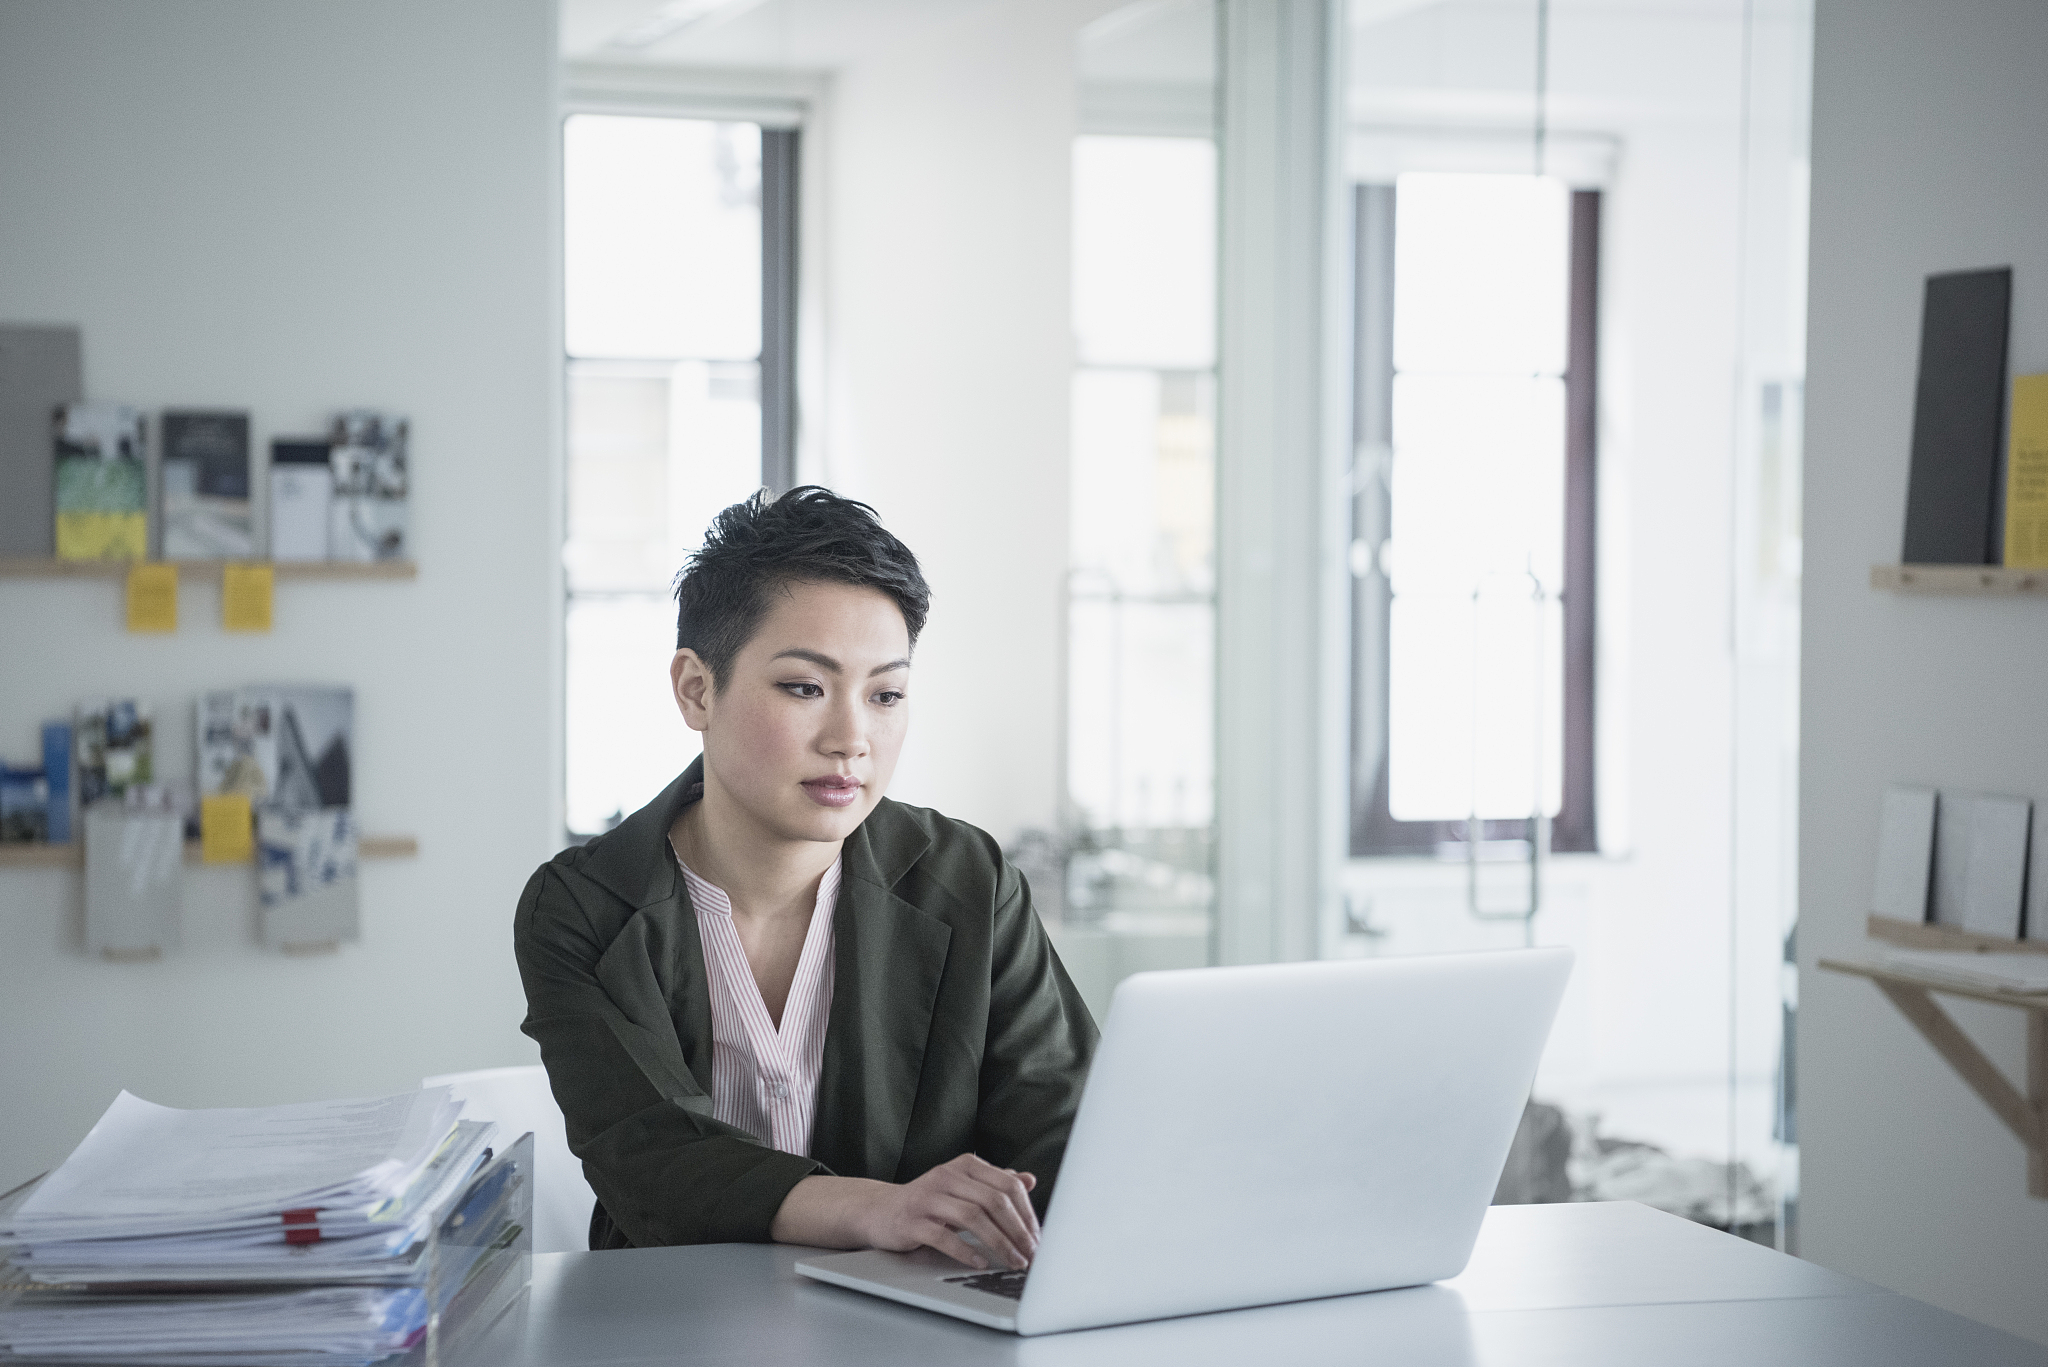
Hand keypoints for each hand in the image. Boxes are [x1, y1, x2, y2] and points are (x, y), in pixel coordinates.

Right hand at [860, 1154, 1039, 1270]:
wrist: (880, 1210)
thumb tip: (1029, 1180)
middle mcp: (947, 1175)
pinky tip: (980, 1262)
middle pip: (993, 1201)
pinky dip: (965, 1251)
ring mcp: (927, 1197)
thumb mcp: (963, 1187)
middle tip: (1031, 1254)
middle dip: (1017, 1231)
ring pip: (972, 1217)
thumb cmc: (929, 1202)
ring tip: (1013, 1261)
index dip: (1027, 1213)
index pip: (1007, 1185)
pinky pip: (943, 1237)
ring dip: (998, 1243)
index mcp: (965, 1165)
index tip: (1038, 1237)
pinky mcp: (911, 1220)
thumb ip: (994, 1183)